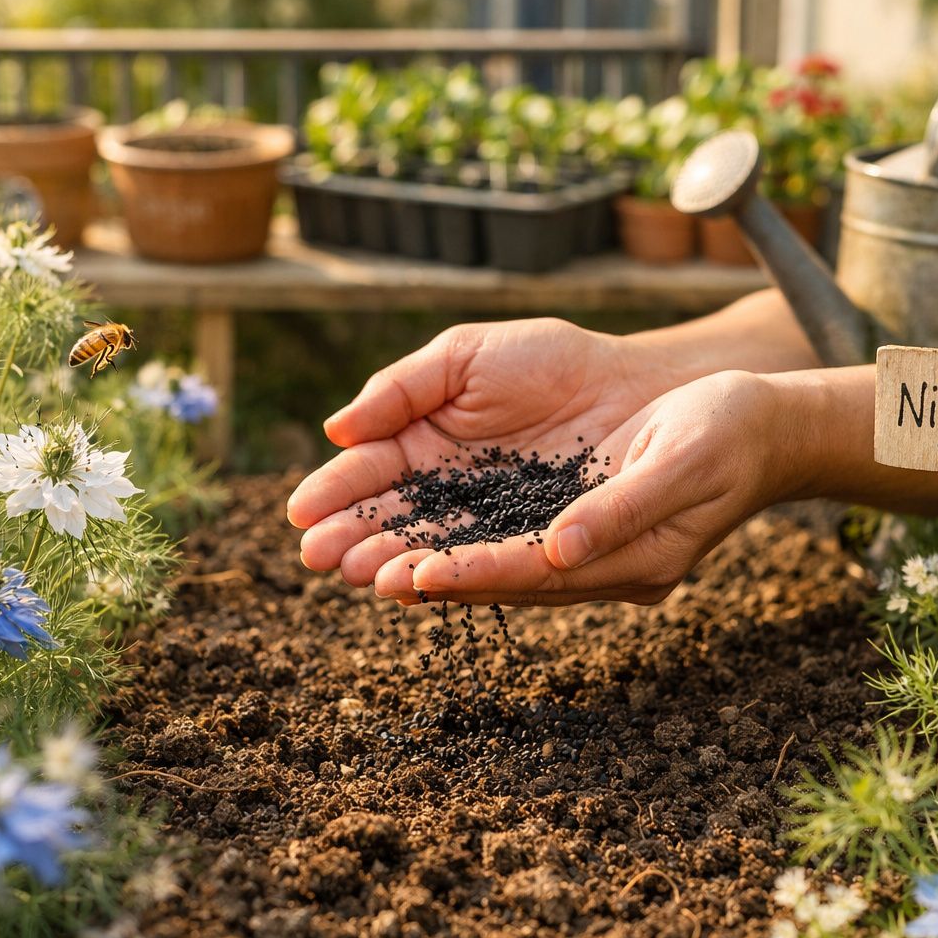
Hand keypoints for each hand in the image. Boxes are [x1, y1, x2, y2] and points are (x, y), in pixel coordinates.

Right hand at [287, 317, 684, 584]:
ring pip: (435, 548)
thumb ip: (403, 388)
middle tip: (320, 555)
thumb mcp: (467, 357)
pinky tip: (422, 580)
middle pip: (393, 521)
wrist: (636, 382)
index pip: (369, 473)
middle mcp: (451, 492)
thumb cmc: (550, 360)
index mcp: (423, 444)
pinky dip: (457, 572)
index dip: (334, 493)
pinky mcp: (535, 546)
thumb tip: (337, 429)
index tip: (301, 512)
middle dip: (353, 538)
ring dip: (394, 563)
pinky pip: (493, 563)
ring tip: (363, 574)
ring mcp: (491, 522)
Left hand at [369, 370, 807, 605]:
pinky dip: (454, 529)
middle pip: (497, 575)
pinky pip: (503, 529)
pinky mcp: (573, 517)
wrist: (762, 422)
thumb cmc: (730, 434)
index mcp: (631, 562)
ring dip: (424, 556)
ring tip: (352, 557)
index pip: (535, 574)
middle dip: (422, 573)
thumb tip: (560, 550)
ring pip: (491, 556)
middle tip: (345, 570)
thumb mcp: (684, 461)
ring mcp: (585, 545)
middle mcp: (597, 565)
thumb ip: (622, 510)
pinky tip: (406, 526)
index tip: (410, 577)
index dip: (471, 576)